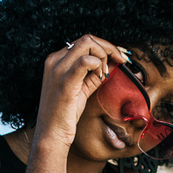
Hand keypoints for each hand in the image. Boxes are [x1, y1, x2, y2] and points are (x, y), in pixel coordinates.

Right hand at [32, 34, 128, 151]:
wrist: (52, 134)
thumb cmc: (65, 114)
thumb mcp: (82, 89)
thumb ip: (95, 74)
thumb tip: (114, 61)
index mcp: (56, 60)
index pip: (84, 42)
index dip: (105, 46)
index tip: (120, 56)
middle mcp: (55, 60)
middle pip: (87, 38)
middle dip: (108, 48)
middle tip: (120, 61)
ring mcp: (58, 68)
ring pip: (88, 43)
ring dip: (104, 55)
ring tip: (105, 74)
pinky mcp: (65, 80)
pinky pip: (86, 60)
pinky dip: (99, 65)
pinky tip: (101, 77)